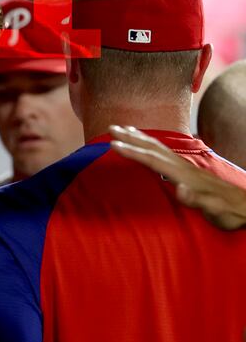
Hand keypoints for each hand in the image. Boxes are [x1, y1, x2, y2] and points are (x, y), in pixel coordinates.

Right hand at [110, 125, 245, 230]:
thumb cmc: (230, 213)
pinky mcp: (187, 170)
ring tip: (124, 128)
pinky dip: (150, 144)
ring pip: (158, 147)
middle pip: (153, 148)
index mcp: (185, 176)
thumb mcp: (216, 212)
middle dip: (131, 138)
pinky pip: (163, 152)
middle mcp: (183, 167)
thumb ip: (198, 201)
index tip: (113, 145)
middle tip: (111, 128)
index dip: (133, 152)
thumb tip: (180, 189)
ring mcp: (186, 167)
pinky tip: (146, 144)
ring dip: (139, 137)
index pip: (154, 160)